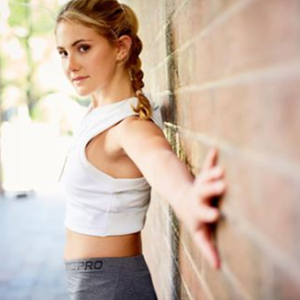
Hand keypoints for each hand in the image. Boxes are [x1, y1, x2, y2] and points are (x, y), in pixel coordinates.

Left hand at [178, 148, 225, 268]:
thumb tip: (217, 267)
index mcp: (198, 212)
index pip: (203, 214)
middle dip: (212, 189)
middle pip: (204, 193)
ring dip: (213, 172)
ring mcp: (200, 185)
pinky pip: (207, 166)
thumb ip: (208, 248)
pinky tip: (216, 150)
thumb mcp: (200, 232)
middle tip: (223, 185)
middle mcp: (198, 197)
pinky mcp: (203, 176)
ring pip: (206, 177)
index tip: (215, 214)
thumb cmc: (195, 218)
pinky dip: (211, 159)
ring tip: (222, 165)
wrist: (181, 198)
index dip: (208, 213)